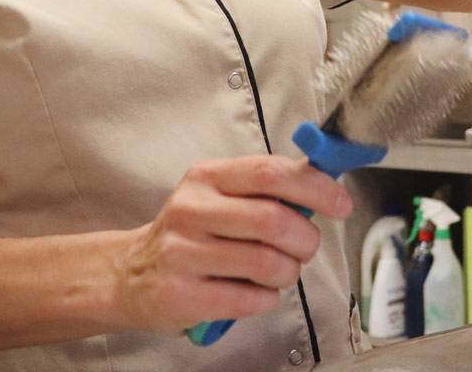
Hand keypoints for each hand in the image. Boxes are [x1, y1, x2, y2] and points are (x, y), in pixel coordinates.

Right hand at [113, 155, 353, 332]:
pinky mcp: (182, 295)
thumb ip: (268, 188)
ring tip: (278, 272)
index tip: (341, 203)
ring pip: (268, 263)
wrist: (131, 273)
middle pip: (274, 220)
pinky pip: (251, 299)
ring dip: (288, 272)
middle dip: (306, 238)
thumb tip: (325, 182)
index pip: (271, 172)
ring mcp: (183, 254)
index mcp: (207, 177)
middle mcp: (191, 210)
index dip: (315, 187)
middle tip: (305, 247)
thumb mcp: (221, 195)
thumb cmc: (193, 232)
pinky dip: (266, 298)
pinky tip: (253, 292)